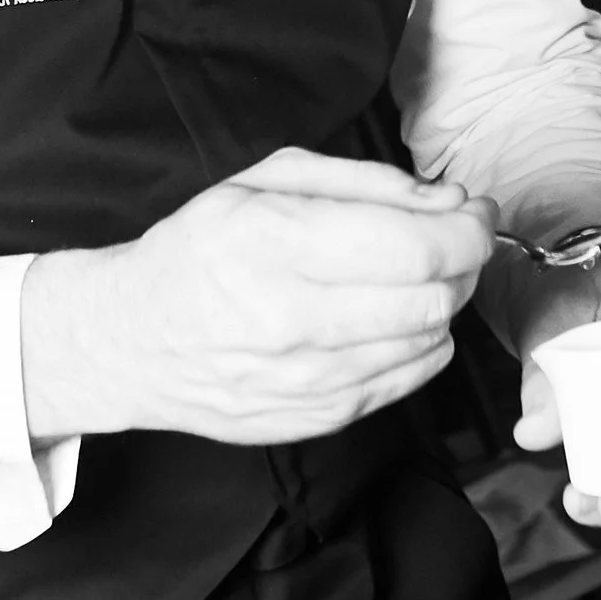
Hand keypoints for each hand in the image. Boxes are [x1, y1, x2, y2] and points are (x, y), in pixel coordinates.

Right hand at [21, 149, 500, 446]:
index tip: (469, 211)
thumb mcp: (264, 182)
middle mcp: (291, 319)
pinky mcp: (316, 419)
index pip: (417, 248)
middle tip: (448, 240)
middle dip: (461, 262)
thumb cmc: (199, 251)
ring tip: (409, 278)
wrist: (131, 339)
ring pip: (429, 341)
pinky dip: (417, 344)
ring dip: (439, 303)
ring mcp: (306, 380)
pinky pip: (407, 381)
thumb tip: (446, 200)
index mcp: (275, 244)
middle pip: (434, 297)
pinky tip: (386, 320)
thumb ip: (363, 180)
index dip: (465, 228)